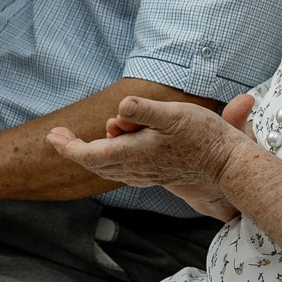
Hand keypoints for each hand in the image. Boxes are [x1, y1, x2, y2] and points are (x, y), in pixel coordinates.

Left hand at [50, 95, 249, 218]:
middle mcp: (135, 169)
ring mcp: (146, 174)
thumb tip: (120, 107)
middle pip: (95, 163)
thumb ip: (144, 111)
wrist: (227, 166)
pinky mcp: (157, 174)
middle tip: (58, 136)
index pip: (90, 154)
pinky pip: (122, 171)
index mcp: (133, 154)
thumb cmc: (202, 137)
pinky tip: (115, 149)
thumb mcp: (173, 116)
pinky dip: (108, 160)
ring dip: (90, 154)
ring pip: (108, 168)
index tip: (54, 136)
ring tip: (80, 139)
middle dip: (74, 150)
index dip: (69, 147)